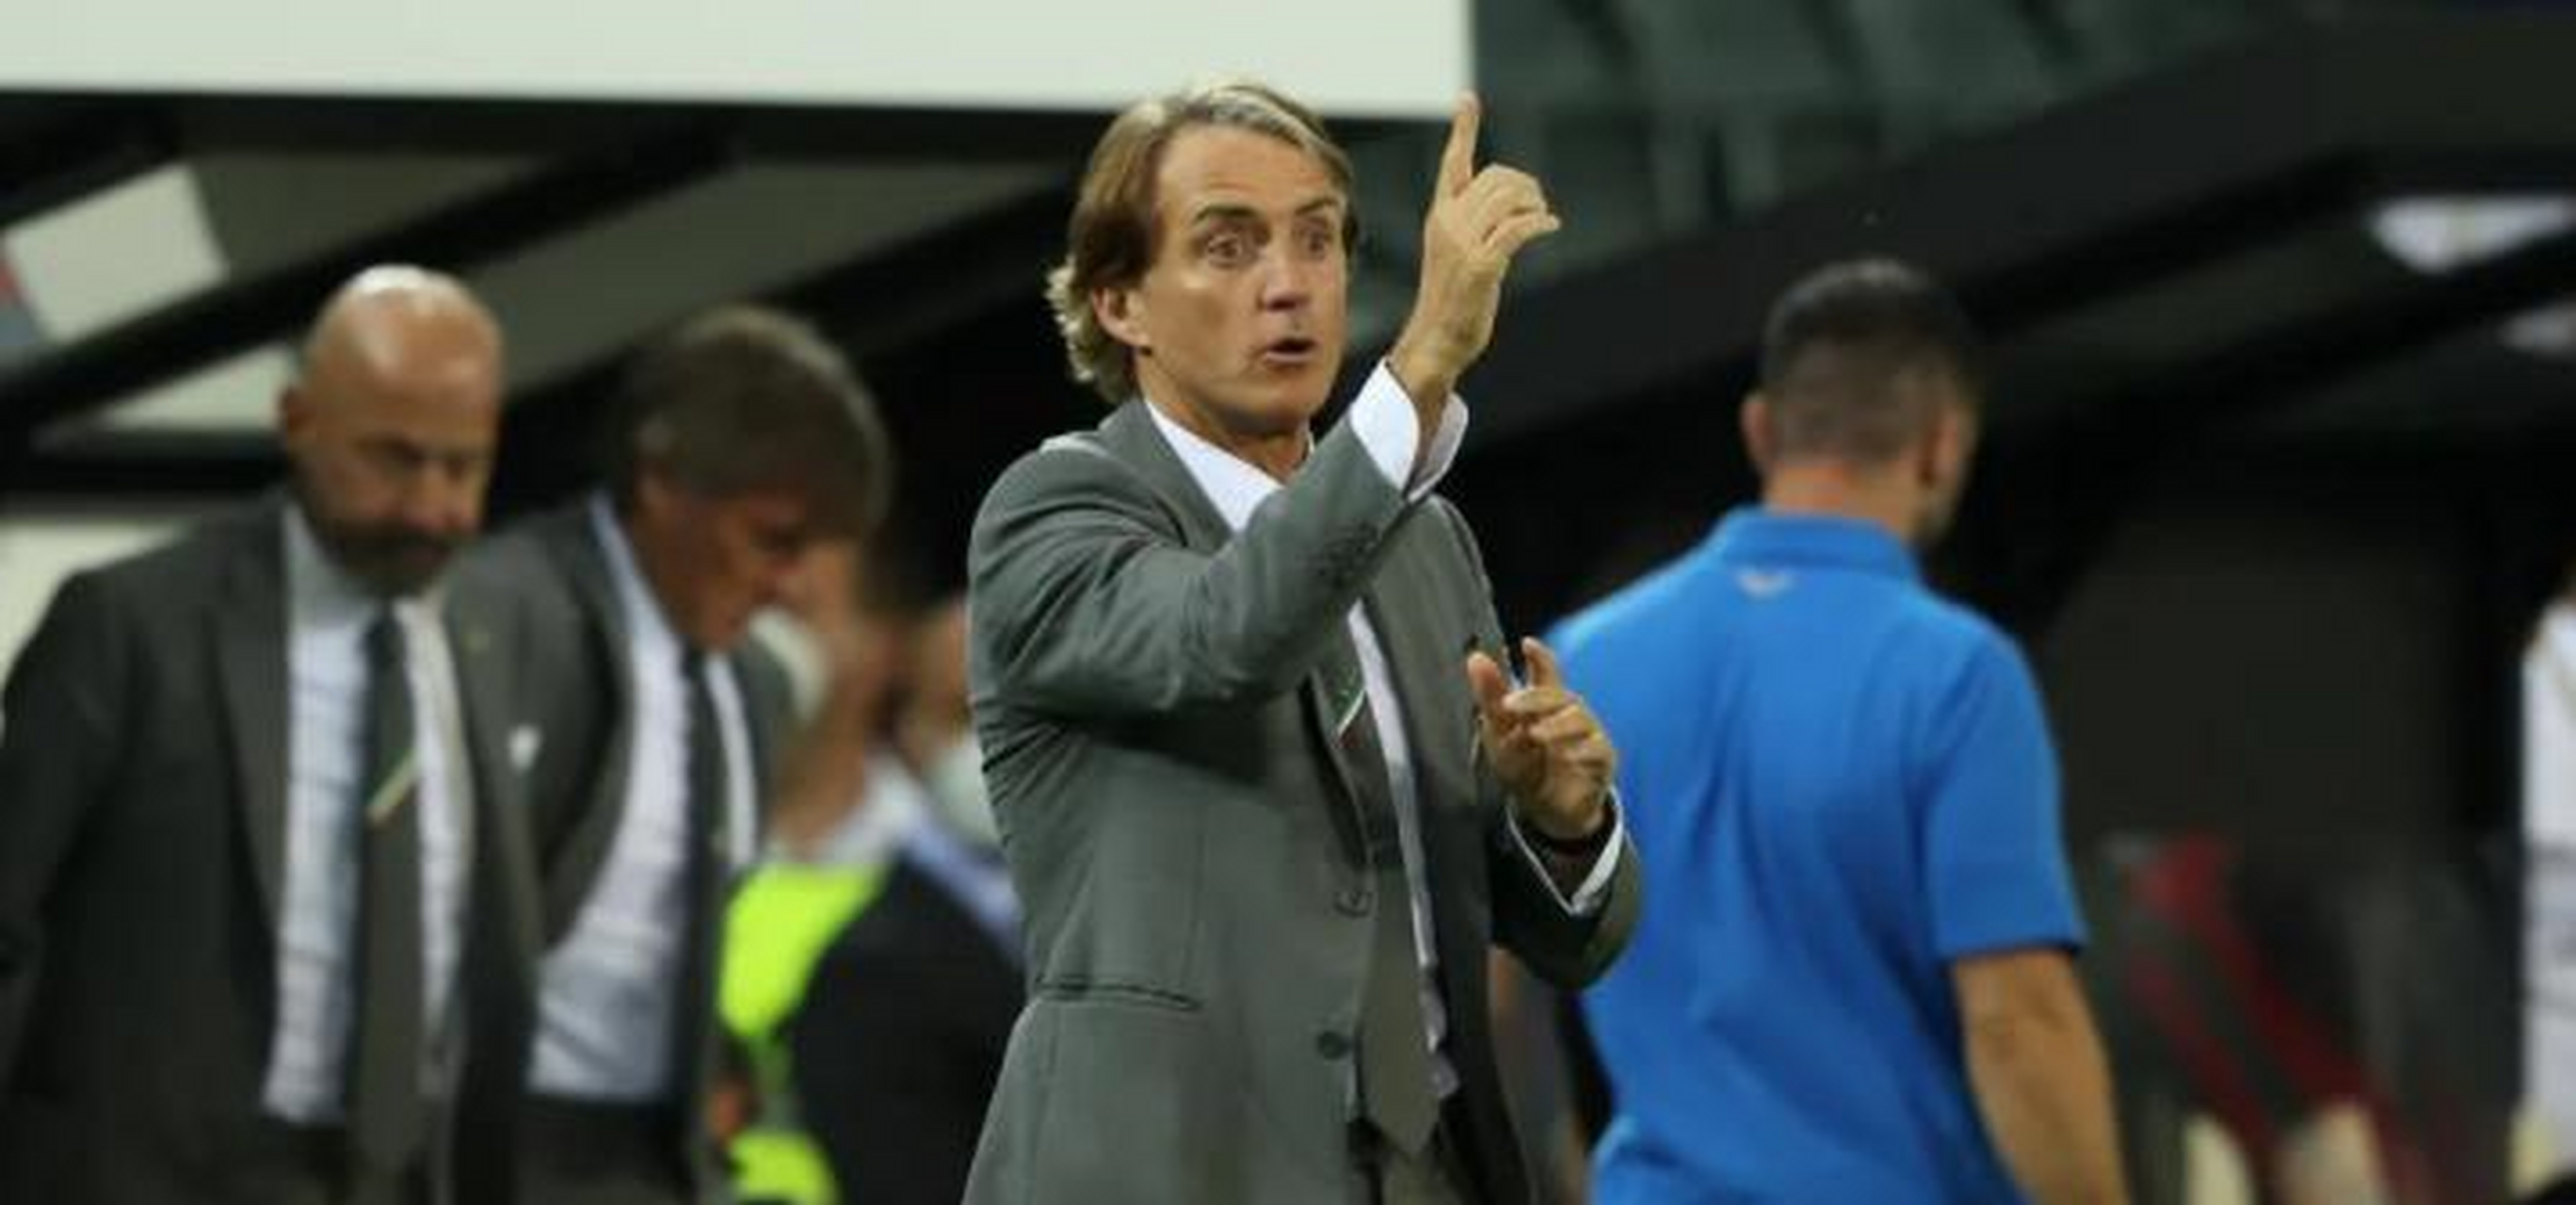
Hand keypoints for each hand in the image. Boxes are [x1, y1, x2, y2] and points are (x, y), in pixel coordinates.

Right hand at [1388, 93, 1560, 411]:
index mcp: (1439, 215)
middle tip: (1538, 203)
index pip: (1452, 163)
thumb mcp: (1457, 253)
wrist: (1436, 339)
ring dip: (1535, 202)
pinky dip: (1540, 222)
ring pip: (1508, 199)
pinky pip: (1518, 229)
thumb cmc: (1451, 300)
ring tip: (1543, 216)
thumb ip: (1475, 226)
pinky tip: (1551, 225)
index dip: (1463, 129)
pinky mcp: (1482, 265)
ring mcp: (1463, 244)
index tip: (1467, 99)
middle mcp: (1447, 223)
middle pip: (1496, 178)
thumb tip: (1514, 209)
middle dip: (1525, 184)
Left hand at [1466, 636, 1611, 839]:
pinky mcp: (1603, 760)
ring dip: (1556, 725)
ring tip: (1535, 734)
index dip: (1539, 658)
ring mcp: (1589, 736)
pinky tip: (1566, 756)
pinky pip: (1599, 749)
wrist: (1547, 812)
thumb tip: (1475, 658)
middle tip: (1510, 704)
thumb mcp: (1499, 734)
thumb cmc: (1526, 767)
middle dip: (1535, 697)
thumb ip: (1490, 697)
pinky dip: (1582, 750)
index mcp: (1544, 704)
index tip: (1527, 644)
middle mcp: (1569, 714)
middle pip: (1560, 695)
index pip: (1545, 674)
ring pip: (1580, 718)